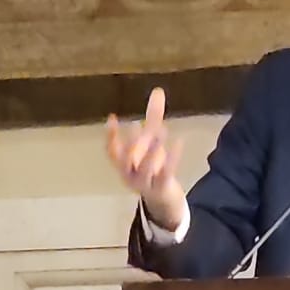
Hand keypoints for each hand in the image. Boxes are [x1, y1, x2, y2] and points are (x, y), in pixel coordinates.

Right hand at [105, 87, 186, 229]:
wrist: (163, 199)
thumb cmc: (153, 165)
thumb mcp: (152, 140)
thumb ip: (153, 117)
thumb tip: (158, 90)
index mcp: (123, 163)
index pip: (111, 151)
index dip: (110, 136)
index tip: (112, 118)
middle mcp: (129, 174)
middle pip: (126, 160)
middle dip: (132, 142)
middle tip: (138, 126)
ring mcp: (144, 183)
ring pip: (144, 167)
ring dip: (152, 150)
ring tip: (161, 131)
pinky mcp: (161, 187)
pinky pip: (165, 174)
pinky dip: (172, 159)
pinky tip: (179, 143)